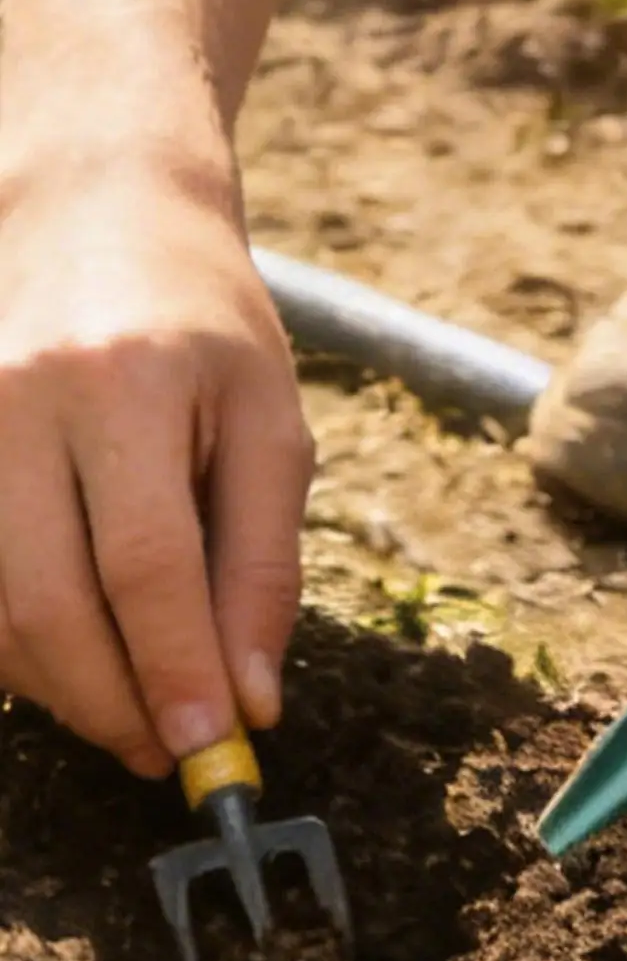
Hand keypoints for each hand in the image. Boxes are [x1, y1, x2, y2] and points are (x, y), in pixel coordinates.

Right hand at [0, 158, 312, 776]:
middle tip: (167, 750)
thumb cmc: (205, 320)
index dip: (175, 673)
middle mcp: (16, 399)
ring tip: (130, 704)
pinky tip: (68, 648)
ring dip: (58, 685)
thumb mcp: (267, 420)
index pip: (146, 566)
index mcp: (127, 383)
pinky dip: (11, 640)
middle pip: (45, 605)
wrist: (95, 209)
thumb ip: (264, 558)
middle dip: (112, 703)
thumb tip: (250, 696)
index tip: (209, 751)